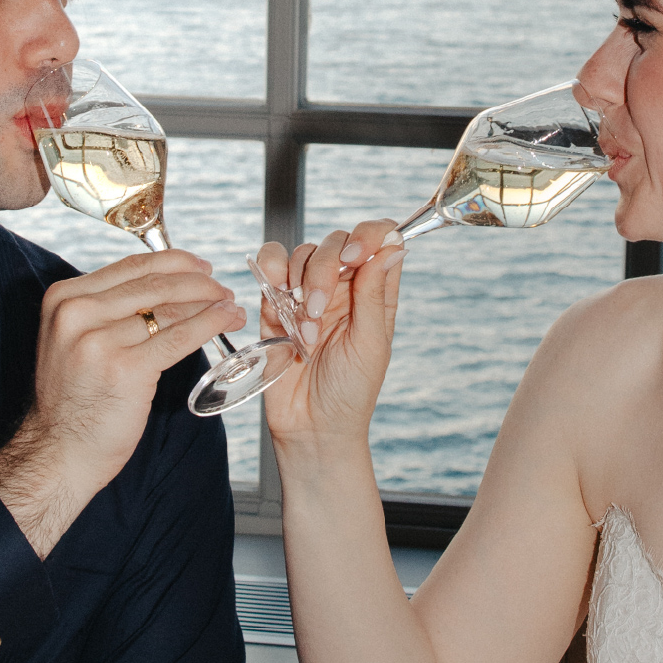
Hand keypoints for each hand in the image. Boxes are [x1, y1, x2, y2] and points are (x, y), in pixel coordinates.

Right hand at [0, 246, 242, 555]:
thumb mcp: (75, 340)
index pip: (131, 266)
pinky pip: (178, 337)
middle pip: (153, 283)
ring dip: (209, 303)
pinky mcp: (125, 368)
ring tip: (231, 306)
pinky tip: (228, 320)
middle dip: (198, 282)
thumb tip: (164, 287)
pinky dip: (210, 324)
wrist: (59, 451)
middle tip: (222, 288)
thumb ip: (105, 311)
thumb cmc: (75, 400)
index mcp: (64, 298)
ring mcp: (98, 340)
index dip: (174, 262)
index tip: (200, 267)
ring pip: (168, 309)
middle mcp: (76, 313)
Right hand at [253, 219, 403, 454]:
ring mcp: (309, 294)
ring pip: (301, 253)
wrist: (311, 426)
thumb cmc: (350, 393)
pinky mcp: (276, 304)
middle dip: (324, 270)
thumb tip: (392, 246)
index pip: (380, 241)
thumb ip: (375, 294)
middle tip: (318, 309)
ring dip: (299, 283)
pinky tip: (277, 297)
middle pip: (335, 243)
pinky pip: (270, 268)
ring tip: (303, 326)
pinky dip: (270, 273)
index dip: (369, 236)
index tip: (355, 256)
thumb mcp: (371, 344)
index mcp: (375, 293)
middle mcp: (344, 287)